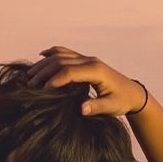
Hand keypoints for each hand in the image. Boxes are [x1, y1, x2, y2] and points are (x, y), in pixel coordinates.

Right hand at [25, 46, 145, 116]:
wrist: (132, 93)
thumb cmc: (122, 101)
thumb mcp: (111, 107)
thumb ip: (96, 107)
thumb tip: (81, 108)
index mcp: (96, 71)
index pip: (70, 72)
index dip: (55, 80)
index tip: (42, 91)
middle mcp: (90, 61)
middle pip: (62, 61)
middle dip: (44, 71)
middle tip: (30, 84)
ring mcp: (88, 59)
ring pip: (62, 55)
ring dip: (45, 63)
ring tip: (30, 74)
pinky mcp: (86, 60)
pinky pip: (67, 52)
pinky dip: (53, 52)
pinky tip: (42, 55)